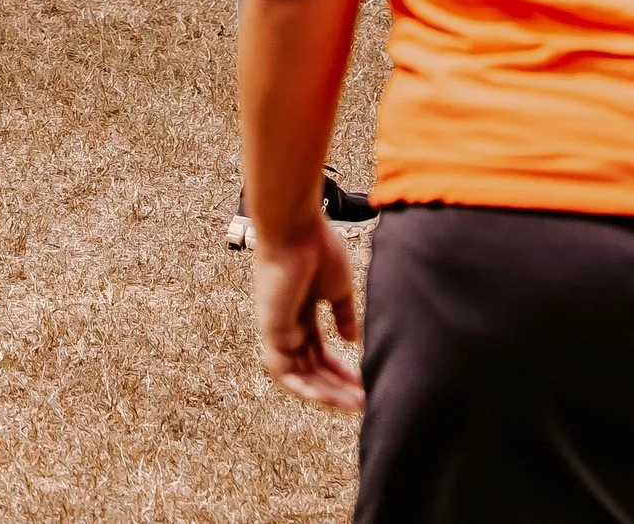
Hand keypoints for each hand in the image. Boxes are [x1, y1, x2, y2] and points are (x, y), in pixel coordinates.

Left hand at [251, 215, 363, 410]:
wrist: (296, 227)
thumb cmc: (316, 247)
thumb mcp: (338, 287)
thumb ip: (343, 314)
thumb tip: (352, 340)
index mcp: (302, 313)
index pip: (319, 352)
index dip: (340, 370)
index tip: (362, 383)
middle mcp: (288, 325)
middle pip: (311, 368)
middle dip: (336, 388)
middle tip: (362, 403)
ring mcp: (278, 330)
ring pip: (299, 375)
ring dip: (325, 393)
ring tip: (352, 405)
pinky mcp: (271, 331)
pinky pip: (284, 371)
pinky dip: (304, 387)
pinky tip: (327, 397)